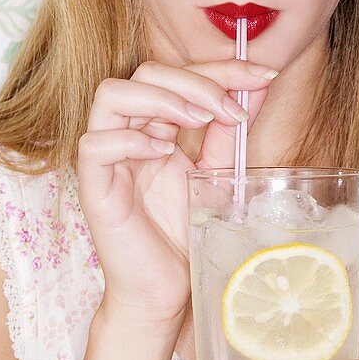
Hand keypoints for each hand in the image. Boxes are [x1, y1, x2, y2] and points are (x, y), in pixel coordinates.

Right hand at [77, 59, 276, 332]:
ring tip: (197, 119)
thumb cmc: (184, 235)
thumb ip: (229, 130)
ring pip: (111, 95)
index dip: (222, 68)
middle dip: (195, 80)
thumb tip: (259, 85)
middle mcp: (128, 133)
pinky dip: (129, 140)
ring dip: (161, 98)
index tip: (264, 74)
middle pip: (145, 74)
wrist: (166, 291)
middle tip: (228, 108)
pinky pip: (93, 144)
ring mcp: (107, 158)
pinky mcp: (93, 187)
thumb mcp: (216, 172)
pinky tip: (164, 151)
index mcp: (155, 125)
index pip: (179, 74)